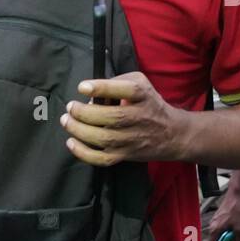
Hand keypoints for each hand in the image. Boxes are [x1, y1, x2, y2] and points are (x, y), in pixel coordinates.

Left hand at [61, 72, 188, 166]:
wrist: (173, 134)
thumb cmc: (149, 104)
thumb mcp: (140, 83)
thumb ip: (118, 82)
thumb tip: (92, 92)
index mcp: (144, 97)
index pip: (128, 90)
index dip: (103, 88)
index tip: (83, 87)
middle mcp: (140, 118)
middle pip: (112, 117)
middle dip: (84, 112)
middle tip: (70, 107)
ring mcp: (132, 139)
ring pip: (104, 138)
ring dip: (80, 130)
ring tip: (66, 120)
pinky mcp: (125, 155)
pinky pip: (102, 159)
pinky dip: (84, 153)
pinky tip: (71, 142)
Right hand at [205, 185, 239, 240]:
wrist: (239, 193)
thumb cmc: (238, 211)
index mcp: (214, 230)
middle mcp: (212, 226)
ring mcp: (216, 220)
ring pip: (221, 234)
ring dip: (229, 237)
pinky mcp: (221, 216)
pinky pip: (224, 228)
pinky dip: (230, 230)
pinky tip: (239, 229)